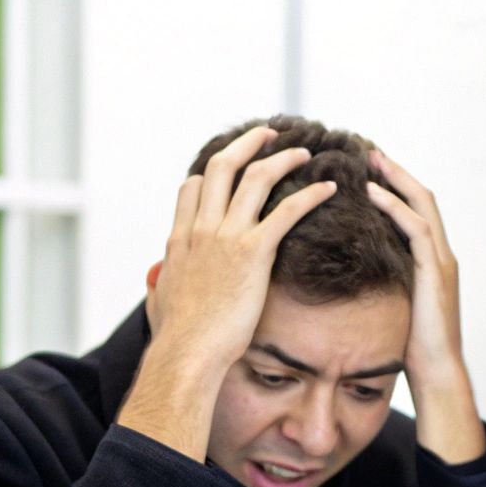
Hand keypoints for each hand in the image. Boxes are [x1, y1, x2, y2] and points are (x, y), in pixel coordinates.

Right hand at [120, 125, 335, 459]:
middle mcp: (201, 229)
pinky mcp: (252, 252)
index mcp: (179, 240)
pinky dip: (310, 194)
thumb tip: (156, 281)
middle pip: (221, 168)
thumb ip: (160, 284)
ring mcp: (225, 237)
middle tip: (268, 134)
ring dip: (282, 159)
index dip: (210, 174)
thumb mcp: (159, 302)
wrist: (186, 352)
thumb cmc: (176, 339)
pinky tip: (329, 189)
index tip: (229, 167)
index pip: (191, 188)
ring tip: (304, 152)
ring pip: (255, 178)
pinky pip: (286, 211)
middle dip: (246, 145)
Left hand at [366, 149, 485, 463]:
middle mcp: (440, 254)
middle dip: (394, 169)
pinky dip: (396, 208)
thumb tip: (345, 270)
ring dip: (396, 178)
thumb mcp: (389, 306)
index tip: (366, 164)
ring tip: (370, 158)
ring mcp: (441, 262)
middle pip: (420, 195)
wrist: (436, 375)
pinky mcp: (435, 274)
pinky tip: (374, 193)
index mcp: (430, 260)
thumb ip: (377, 282)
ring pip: (422, 204)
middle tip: (366, 146)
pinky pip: (418, 230)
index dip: (392, 182)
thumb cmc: (409, 349)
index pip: (413, 207)